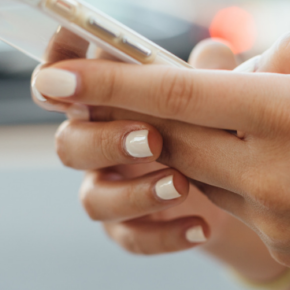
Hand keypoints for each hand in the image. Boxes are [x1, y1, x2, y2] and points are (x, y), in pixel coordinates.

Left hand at [31, 32, 289, 287]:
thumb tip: (240, 66)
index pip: (181, 94)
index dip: (113, 83)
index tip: (61, 79)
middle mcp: (272, 169)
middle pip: (174, 137)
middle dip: (147, 115)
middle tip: (141, 97)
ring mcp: (274, 215)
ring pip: (200, 172)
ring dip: (202, 144)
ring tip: (253, 128)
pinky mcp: (281, 244)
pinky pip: (236, 203)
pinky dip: (240, 176)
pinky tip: (288, 168)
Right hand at [32, 39, 287, 281]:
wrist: (232, 187)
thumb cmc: (211, 125)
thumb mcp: (215, 96)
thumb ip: (210, 74)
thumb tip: (215, 52)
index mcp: (109, 104)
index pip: (66, 82)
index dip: (57, 71)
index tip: (69, 70)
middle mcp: (99, 145)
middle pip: (69, 144)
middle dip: (105, 141)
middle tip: (152, 139)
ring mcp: (111, 189)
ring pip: (94, 199)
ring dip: (135, 193)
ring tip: (182, 185)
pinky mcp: (129, 226)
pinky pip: (130, 238)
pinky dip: (164, 235)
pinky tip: (201, 227)